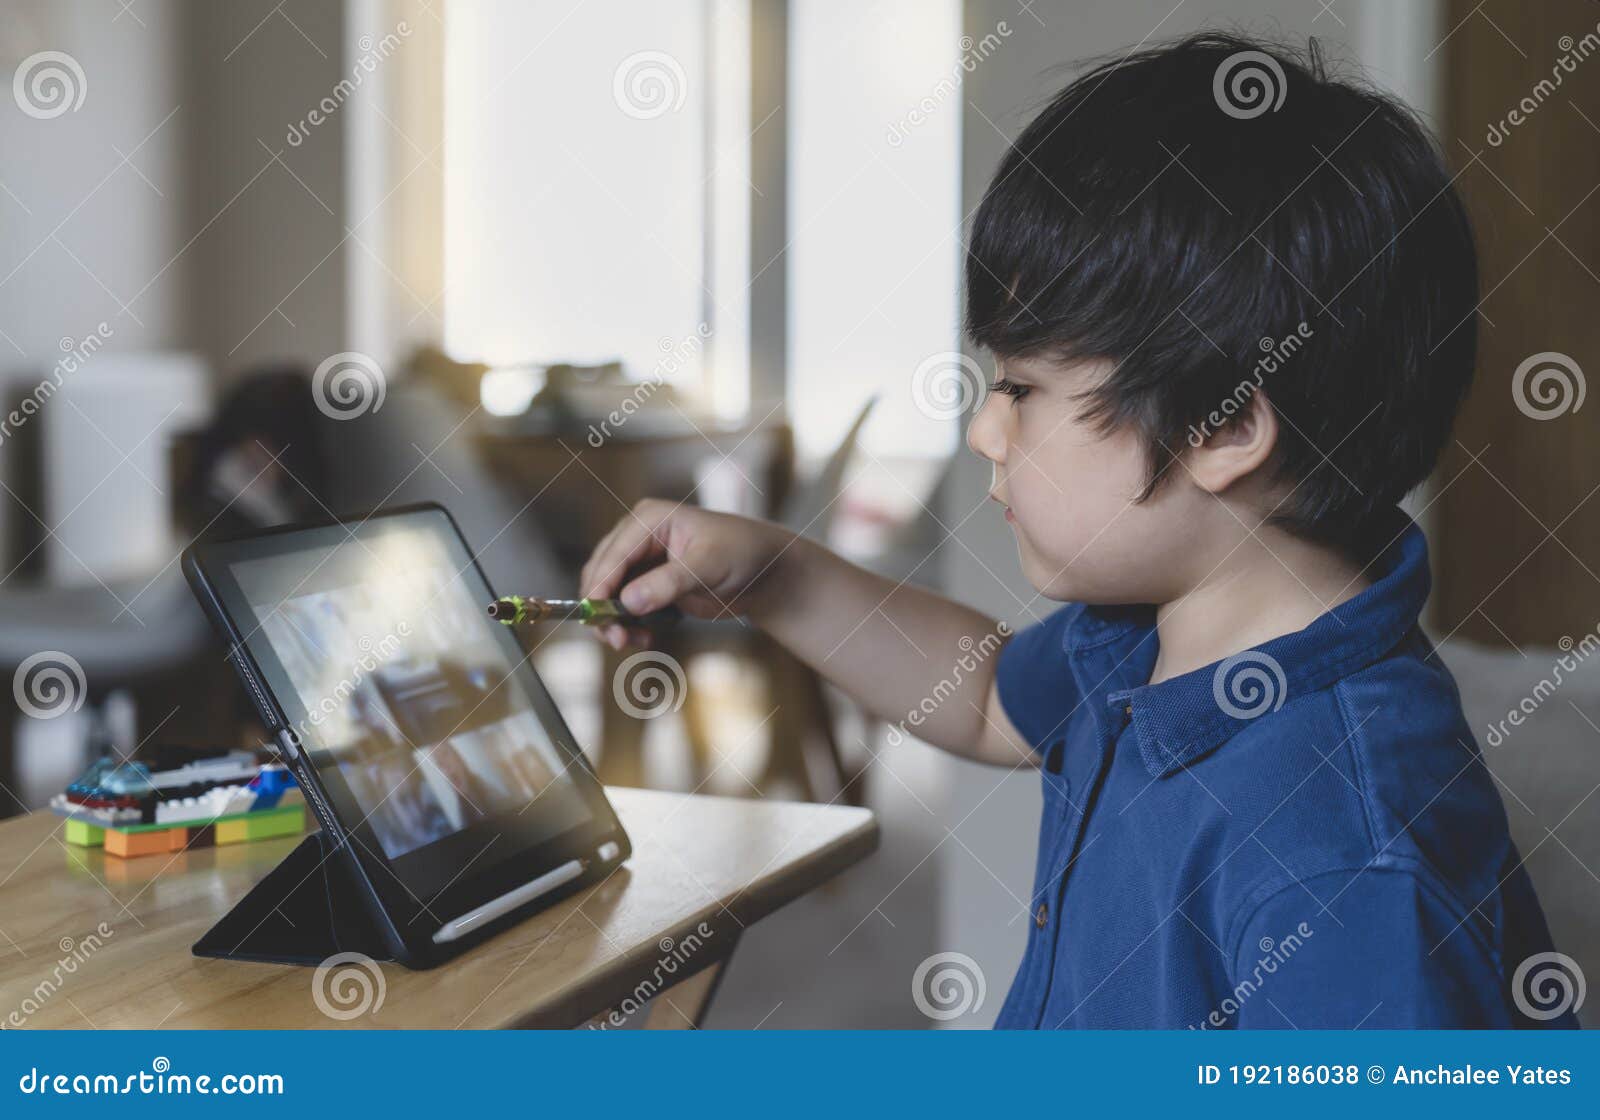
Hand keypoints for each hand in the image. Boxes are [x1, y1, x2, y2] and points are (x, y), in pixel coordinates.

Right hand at [578, 500, 795, 648]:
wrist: (765, 574)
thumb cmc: (743, 555)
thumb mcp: (708, 566)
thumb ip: (668, 583)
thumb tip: (628, 602)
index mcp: (650, 519)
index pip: (614, 553)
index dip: (600, 586)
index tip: (595, 616)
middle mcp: (639, 537)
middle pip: (602, 574)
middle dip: (603, 608)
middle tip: (615, 639)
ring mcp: (642, 562)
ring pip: (609, 594)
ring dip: (614, 621)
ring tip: (633, 642)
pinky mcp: (649, 586)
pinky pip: (625, 608)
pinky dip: (628, 625)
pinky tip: (644, 638)